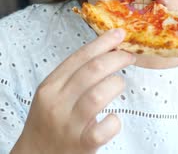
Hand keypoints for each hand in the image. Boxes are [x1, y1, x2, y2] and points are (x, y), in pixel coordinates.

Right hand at [11, 29, 134, 153]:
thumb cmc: (48, 123)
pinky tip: (113, 118)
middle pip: (92, 71)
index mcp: (50, 87)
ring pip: (98, 95)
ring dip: (116, 85)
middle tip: (129, 56)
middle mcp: (57, 104)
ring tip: (119, 85)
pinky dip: (114, 121)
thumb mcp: (51, 95)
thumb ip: (72, 76)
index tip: (119, 34)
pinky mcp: (82, 145)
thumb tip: (105, 52)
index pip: (79, 57)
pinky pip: (104, 128)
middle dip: (116, 58)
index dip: (102, 43)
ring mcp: (69, 125)